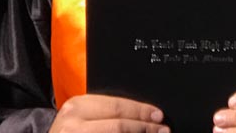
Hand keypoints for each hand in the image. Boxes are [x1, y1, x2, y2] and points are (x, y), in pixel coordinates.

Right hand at [50, 94, 168, 132]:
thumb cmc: (70, 131)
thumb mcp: (82, 117)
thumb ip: (104, 111)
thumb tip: (142, 112)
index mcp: (77, 107)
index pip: (116, 106)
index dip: (141, 111)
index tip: (158, 116)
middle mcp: (73, 124)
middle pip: (118, 124)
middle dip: (144, 127)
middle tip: (164, 129)